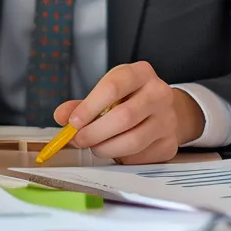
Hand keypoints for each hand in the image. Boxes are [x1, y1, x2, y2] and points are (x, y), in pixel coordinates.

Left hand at [54, 61, 201, 164]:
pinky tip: (116, 149)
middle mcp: (159, 93)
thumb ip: (82, 104)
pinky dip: (121, 157)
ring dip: (105, 148)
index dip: (90, 107)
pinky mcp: (169, 143)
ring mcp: (168, 120)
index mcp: (141, 73)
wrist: (162, 111)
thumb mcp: (106, 93)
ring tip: (94, 146)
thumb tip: (61, 116)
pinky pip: (139, 156)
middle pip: (124, 117)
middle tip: (78, 139)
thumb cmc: (129, 99)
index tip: (73, 121)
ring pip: (132, 141)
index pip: (113, 87)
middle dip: (94, 132)